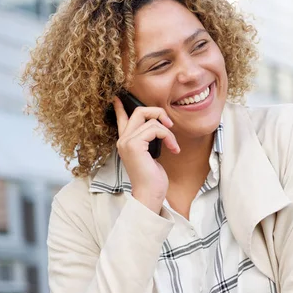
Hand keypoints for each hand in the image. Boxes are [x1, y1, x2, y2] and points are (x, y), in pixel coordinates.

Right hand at [113, 98, 179, 213]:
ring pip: (151, 120)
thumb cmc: (152, 178)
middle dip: (158, 112)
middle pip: (139, 111)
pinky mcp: (134, 145)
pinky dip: (168, 136)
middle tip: (170, 125)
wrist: (150, 193)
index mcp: (125, 142)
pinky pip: (156, 129)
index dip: (121, 108)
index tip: (118, 98)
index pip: (121, 120)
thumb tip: (158, 126)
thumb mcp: (151, 155)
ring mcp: (127, 142)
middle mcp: (123, 140)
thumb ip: (149, 140)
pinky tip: (174, 148)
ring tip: (174, 146)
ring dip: (168, 132)